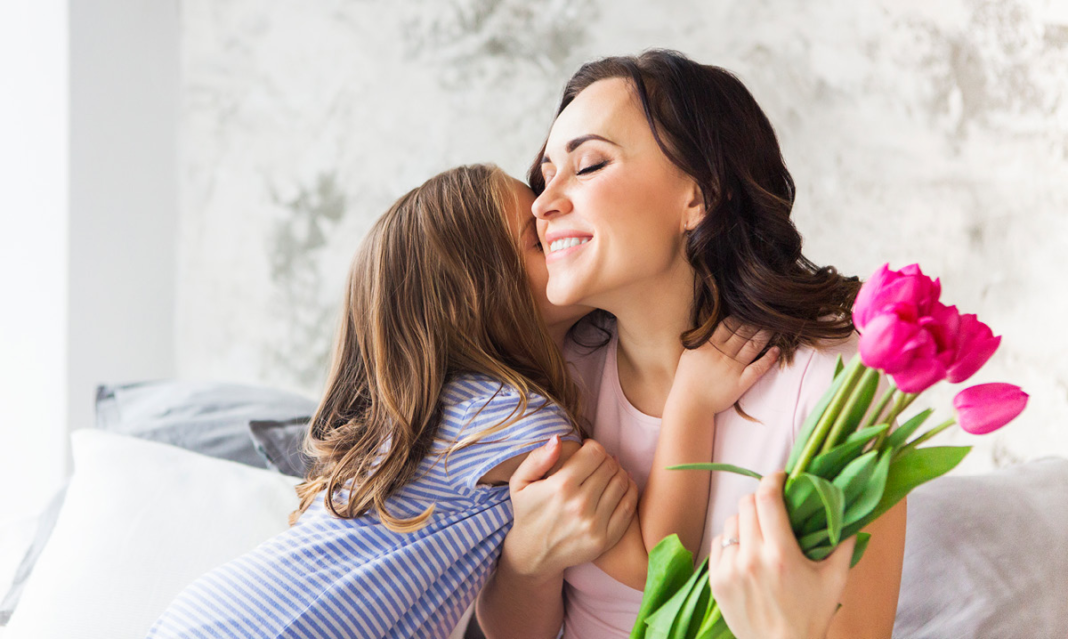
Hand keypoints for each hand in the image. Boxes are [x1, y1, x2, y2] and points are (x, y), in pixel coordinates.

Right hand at [504, 437, 638, 579]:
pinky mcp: (605, 539)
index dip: (594, 447)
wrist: (533, 555)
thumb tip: (558, 439)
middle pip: (610, 466)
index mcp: (561, 486)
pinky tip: (621, 487)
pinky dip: (629, 492)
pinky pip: (628, 507)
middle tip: (598, 463)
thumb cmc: (527, 513)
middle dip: (606, 459)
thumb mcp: (520, 482)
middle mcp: (580, 504)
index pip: (595, 453)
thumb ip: (537, 458)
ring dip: (618, 473)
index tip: (588, 451)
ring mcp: (594, 524)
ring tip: (608, 474)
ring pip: (622, 483)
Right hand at [671, 317, 779, 414]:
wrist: (690, 404)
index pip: (729, 324)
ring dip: (765, 335)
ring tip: (774, 326)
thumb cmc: (687, 380)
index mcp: (709, 345)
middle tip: (767, 314)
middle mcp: (723, 353)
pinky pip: (758, 368)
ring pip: (753, 346)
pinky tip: (776, 350)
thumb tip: (713, 327)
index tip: (750, 311)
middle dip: (757, 322)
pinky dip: (769, 359)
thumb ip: (702, 340)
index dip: (742, 317)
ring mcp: (733, 368)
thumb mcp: (689, 354)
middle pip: (744, 332)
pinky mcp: (741, 382)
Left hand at [709, 472, 855, 638]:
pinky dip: (731, 539)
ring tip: (760, 530)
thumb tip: (849, 510)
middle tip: (773, 504)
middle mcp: (751, 558)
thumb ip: (844, 542)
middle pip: (746, 503)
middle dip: (761, 498)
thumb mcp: (835, 579)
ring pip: (731, 521)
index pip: (767, 498)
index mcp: (781, 554)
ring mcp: (729, 569)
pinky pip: (718, 542)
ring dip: (745, 519)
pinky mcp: (716, 580)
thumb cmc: (811, 615)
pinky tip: (746, 549)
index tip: (780, 477)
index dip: (772, 480)